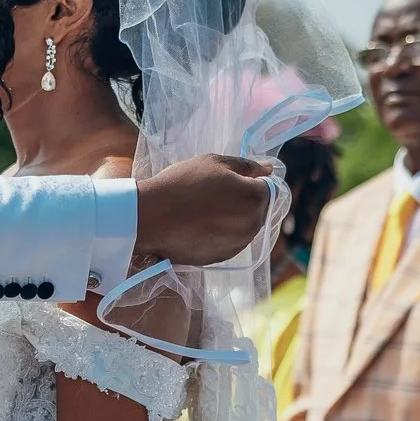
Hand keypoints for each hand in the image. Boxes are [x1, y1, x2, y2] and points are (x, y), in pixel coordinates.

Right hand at [134, 154, 278, 267]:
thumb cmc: (182, 184)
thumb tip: (269, 169)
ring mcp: (237, 245)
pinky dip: (219, 234)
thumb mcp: (214, 163)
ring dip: (231, 218)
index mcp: (255, 198)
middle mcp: (252, 225)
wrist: (150, 217)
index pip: (268, 188)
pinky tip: (199, 224)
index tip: (228, 180)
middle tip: (213, 193)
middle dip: (243, 201)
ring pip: (243, 227)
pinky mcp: (221, 257)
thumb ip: (247, 166)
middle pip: (258, 210)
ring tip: (203, 209)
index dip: (249, 181)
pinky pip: (228, 242)